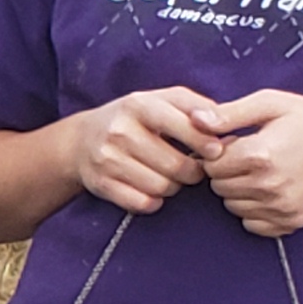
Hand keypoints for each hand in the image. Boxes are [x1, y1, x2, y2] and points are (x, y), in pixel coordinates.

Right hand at [60, 87, 224, 213]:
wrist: (80, 140)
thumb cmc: (134, 119)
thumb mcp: (161, 100)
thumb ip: (195, 106)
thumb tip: (222, 123)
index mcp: (139, 105)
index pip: (186, 126)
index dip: (207, 143)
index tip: (215, 151)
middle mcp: (120, 130)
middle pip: (177, 166)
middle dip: (192, 172)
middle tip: (192, 169)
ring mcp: (107, 159)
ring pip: (161, 187)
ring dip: (173, 187)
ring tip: (170, 177)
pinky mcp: (100, 184)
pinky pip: (142, 203)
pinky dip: (153, 201)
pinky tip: (151, 189)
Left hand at [193, 88, 302, 236]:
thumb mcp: (272, 105)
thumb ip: (230, 113)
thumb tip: (195, 120)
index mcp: (259, 155)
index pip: (210, 165)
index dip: (218, 153)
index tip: (237, 143)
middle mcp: (268, 185)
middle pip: (218, 187)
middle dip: (226, 173)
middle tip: (249, 158)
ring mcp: (280, 207)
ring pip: (232, 206)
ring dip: (238, 192)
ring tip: (261, 172)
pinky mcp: (289, 222)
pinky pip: (251, 224)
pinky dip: (253, 210)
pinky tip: (269, 190)